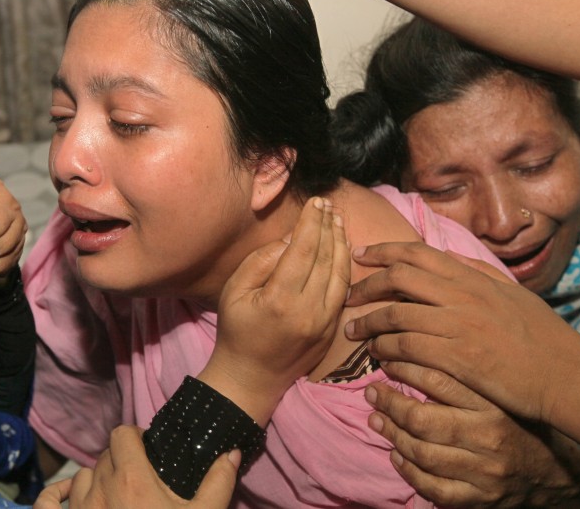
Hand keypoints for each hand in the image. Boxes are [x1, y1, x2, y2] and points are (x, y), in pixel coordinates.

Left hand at [34, 426, 238, 508]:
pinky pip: (49, 502)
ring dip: (98, 478)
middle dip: (122, 459)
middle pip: (105, 455)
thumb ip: (219, 482)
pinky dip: (56, 496)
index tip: (148, 450)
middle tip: (140, 476)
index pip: (121, 434)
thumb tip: (231, 452)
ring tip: (116, 492)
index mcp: (133, 479)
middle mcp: (101, 489)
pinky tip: (65, 496)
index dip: (135, 437)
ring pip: (83, 476)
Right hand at [198, 196, 349, 424]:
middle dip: (328, 227)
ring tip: (338, 221)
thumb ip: (262, 261)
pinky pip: (343, 291)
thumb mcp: (235, 290)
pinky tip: (342, 249)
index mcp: (280, 299)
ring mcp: (325, 323)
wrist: (251, 377)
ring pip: (341, 273)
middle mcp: (309, 310)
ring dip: (341, 244)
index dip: (311, 223)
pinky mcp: (332, 330)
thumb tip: (291, 238)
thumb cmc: (236, 330)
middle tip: (329, 205)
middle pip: (326, 258)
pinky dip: (344, 266)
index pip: (302, 250)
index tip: (316, 202)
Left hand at [343, 241, 579, 422]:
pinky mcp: (456, 357)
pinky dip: (386, 351)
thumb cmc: (542, 337)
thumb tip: (450, 258)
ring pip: (397, 316)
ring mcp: (458, 326)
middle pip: (399, 278)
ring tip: (354, 334)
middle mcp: (462, 295)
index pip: (418, 252)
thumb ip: (478, 273)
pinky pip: (407, 349)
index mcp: (473, 277)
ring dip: (369, 324)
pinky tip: (378, 357)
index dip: (383, 250)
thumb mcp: (511, 293)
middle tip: (348, 297)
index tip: (360, 254)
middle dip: (366, 286)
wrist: (565, 376)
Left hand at [364, 361, 579, 507]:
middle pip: (423, 419)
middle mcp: (489, 437)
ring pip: (422, 453)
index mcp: (494, 405)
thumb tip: (419, 344)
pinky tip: (396, 455)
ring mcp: (483, 471)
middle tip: (372, 392)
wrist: (558, 477)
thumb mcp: (506, 393)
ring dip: (392, 435)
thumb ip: (471, 374)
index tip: (386, 360)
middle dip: (390, 404)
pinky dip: (408, 471)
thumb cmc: (523, 425)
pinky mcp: (478, 498)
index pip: (439, 380)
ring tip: (376, 420)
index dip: (404, 368)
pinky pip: (432, 487)